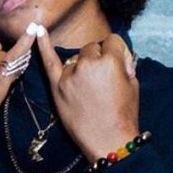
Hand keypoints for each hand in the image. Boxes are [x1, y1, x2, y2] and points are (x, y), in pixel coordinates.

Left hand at [36, 27, 139, 162]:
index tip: (119, 64)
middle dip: (99, 59)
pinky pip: (48, 60)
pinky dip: (43, 45)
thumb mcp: (133, 85)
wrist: (109, 142)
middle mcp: (88, 64)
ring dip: (84, 65)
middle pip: (92, 48)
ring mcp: (70, 74)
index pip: (112, 41)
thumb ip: (123, 64)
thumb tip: (117, 55)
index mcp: (111, 61)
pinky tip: (38, 30)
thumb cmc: (124, 115)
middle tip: (104, 80)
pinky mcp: (57, 86)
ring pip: (77, 57)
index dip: (117, 52)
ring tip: (90, 88)